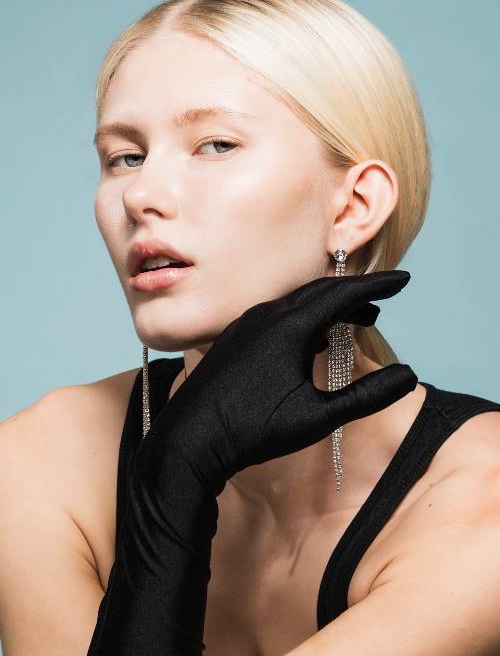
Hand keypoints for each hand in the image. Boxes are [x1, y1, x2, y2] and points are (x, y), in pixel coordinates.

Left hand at [88, 270, 417, 654]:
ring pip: (299, 304)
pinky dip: (307, 319)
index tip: (404, 280)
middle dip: (356, 293)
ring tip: (359, 317)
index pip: (344, 293)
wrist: (189, 440)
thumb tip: (408, 376)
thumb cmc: (253, 431)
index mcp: (290, 326)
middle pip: (321, 292)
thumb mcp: (317, 417)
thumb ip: (365, 396)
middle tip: (385, 296)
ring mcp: (247, 325)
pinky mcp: (235, 338)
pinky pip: (279, 316)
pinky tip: (315, 339)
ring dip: (331, 307)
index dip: (378, 285)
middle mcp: (266, 315)